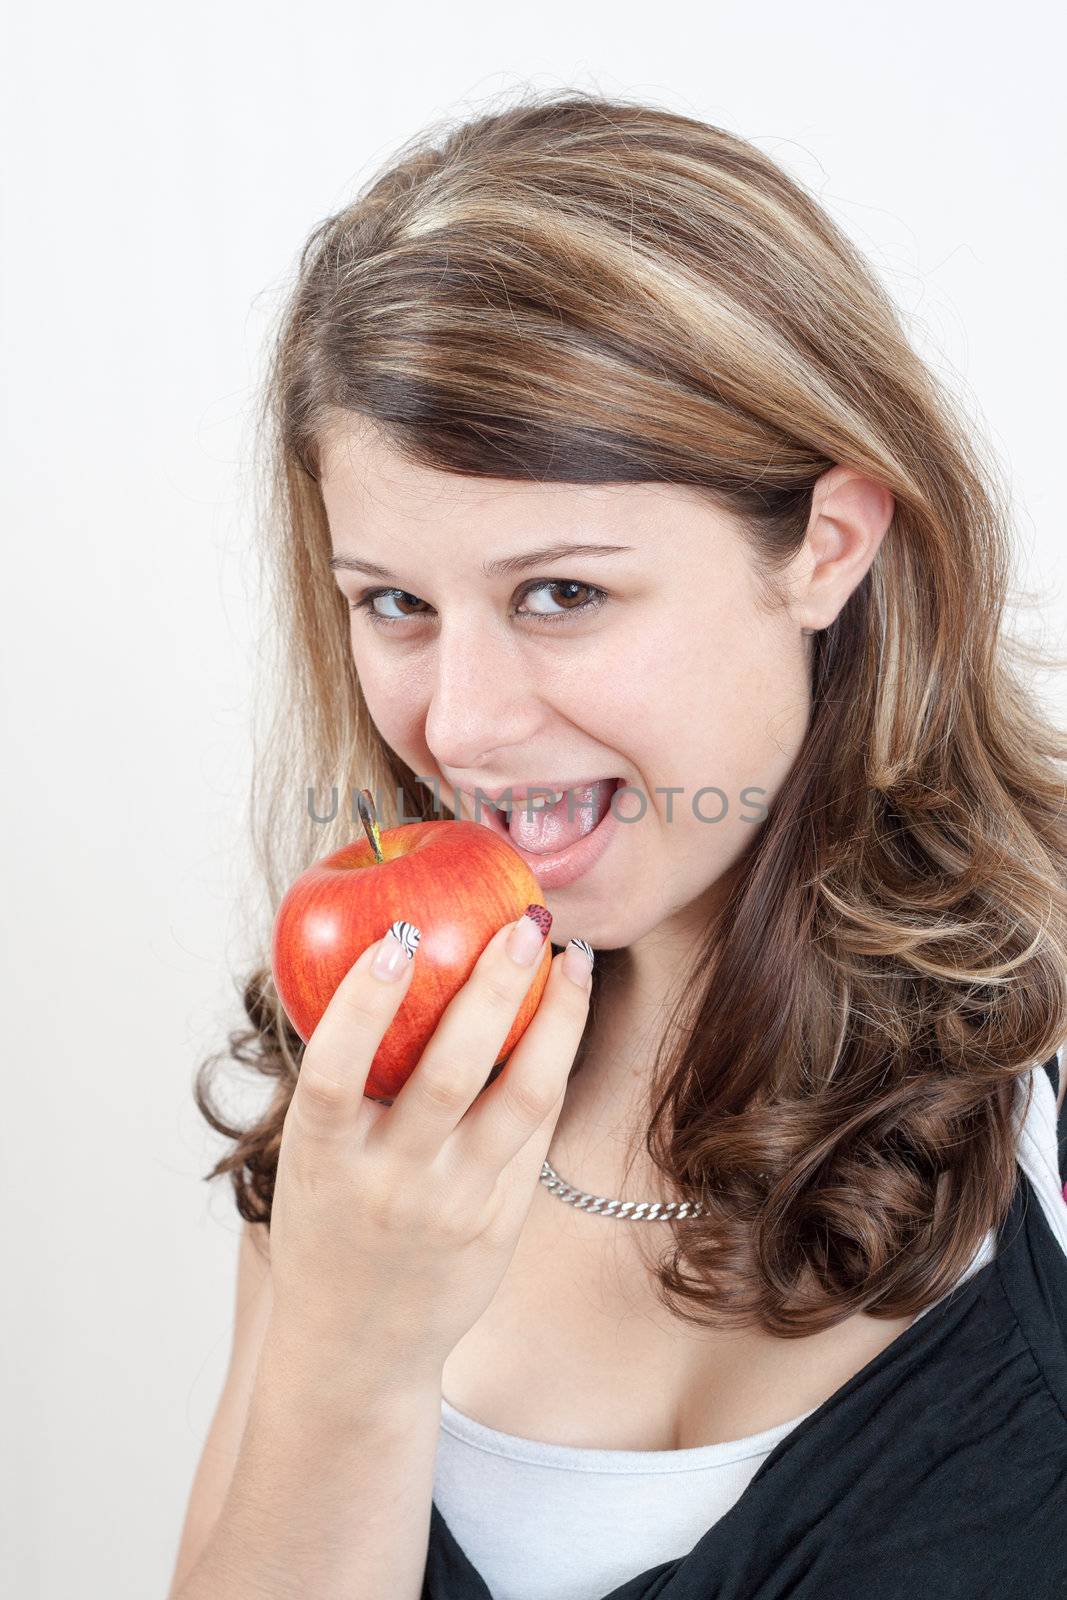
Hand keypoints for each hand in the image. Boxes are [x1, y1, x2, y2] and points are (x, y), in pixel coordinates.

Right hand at [264, 909, 592, 1395]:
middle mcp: (390, 1184)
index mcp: (321, 1160)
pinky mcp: (502, 1224)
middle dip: (492, 990)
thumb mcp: (307, 1162)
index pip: (335, 1073)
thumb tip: (376, 965)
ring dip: (555, 1021)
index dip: (363, 1005)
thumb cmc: (326, 1228)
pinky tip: (565, 1019)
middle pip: (451, 1075)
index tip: (397, 938)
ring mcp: (454, 1207)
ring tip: (570, 960)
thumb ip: (339, 1084)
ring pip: (522, 1101)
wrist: (355, 1350)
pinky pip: (536, 1133)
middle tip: (521, 925)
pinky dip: (552, 1066)